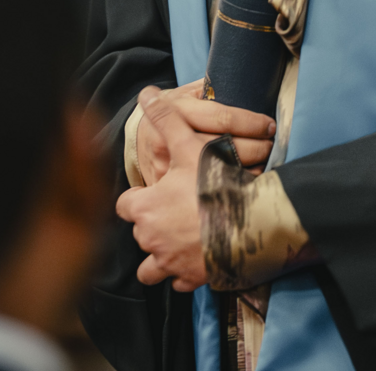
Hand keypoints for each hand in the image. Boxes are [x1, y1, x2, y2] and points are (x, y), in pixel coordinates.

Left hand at [116, 87, 215, 290]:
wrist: (251, 223)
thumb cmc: (216, 184)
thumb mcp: (189, 146)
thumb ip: (167, 119)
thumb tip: (147, 93)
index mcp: (145, 208)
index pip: (124, 206)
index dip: (138, 199)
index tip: (155, 193)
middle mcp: (151, 239)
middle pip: (139, 234)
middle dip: (152, 227)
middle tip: (174, 214)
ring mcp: (170, 264)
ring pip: (151, 268)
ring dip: (160, 257)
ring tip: (178, 243)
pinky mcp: (192, 280)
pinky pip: (178, 283)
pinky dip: (183, 274)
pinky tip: (197, 258)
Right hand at [135, 79, 274, 185]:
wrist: (137, 140)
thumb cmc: (170, 112)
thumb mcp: (184, 93)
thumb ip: (208, 90)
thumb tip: (244, 83)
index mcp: (176, 108)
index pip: (222, 118)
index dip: (250, 123)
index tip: (269, 125)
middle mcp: (170, 136)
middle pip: (223, 147)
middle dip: (255, 148)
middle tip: (270, 146)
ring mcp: (166, 165)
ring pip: (217, 172)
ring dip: (247, 170)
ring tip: (264, 164)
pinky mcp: (166, 186)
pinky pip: (202, 190)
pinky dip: (229, 189)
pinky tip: (246, 185)